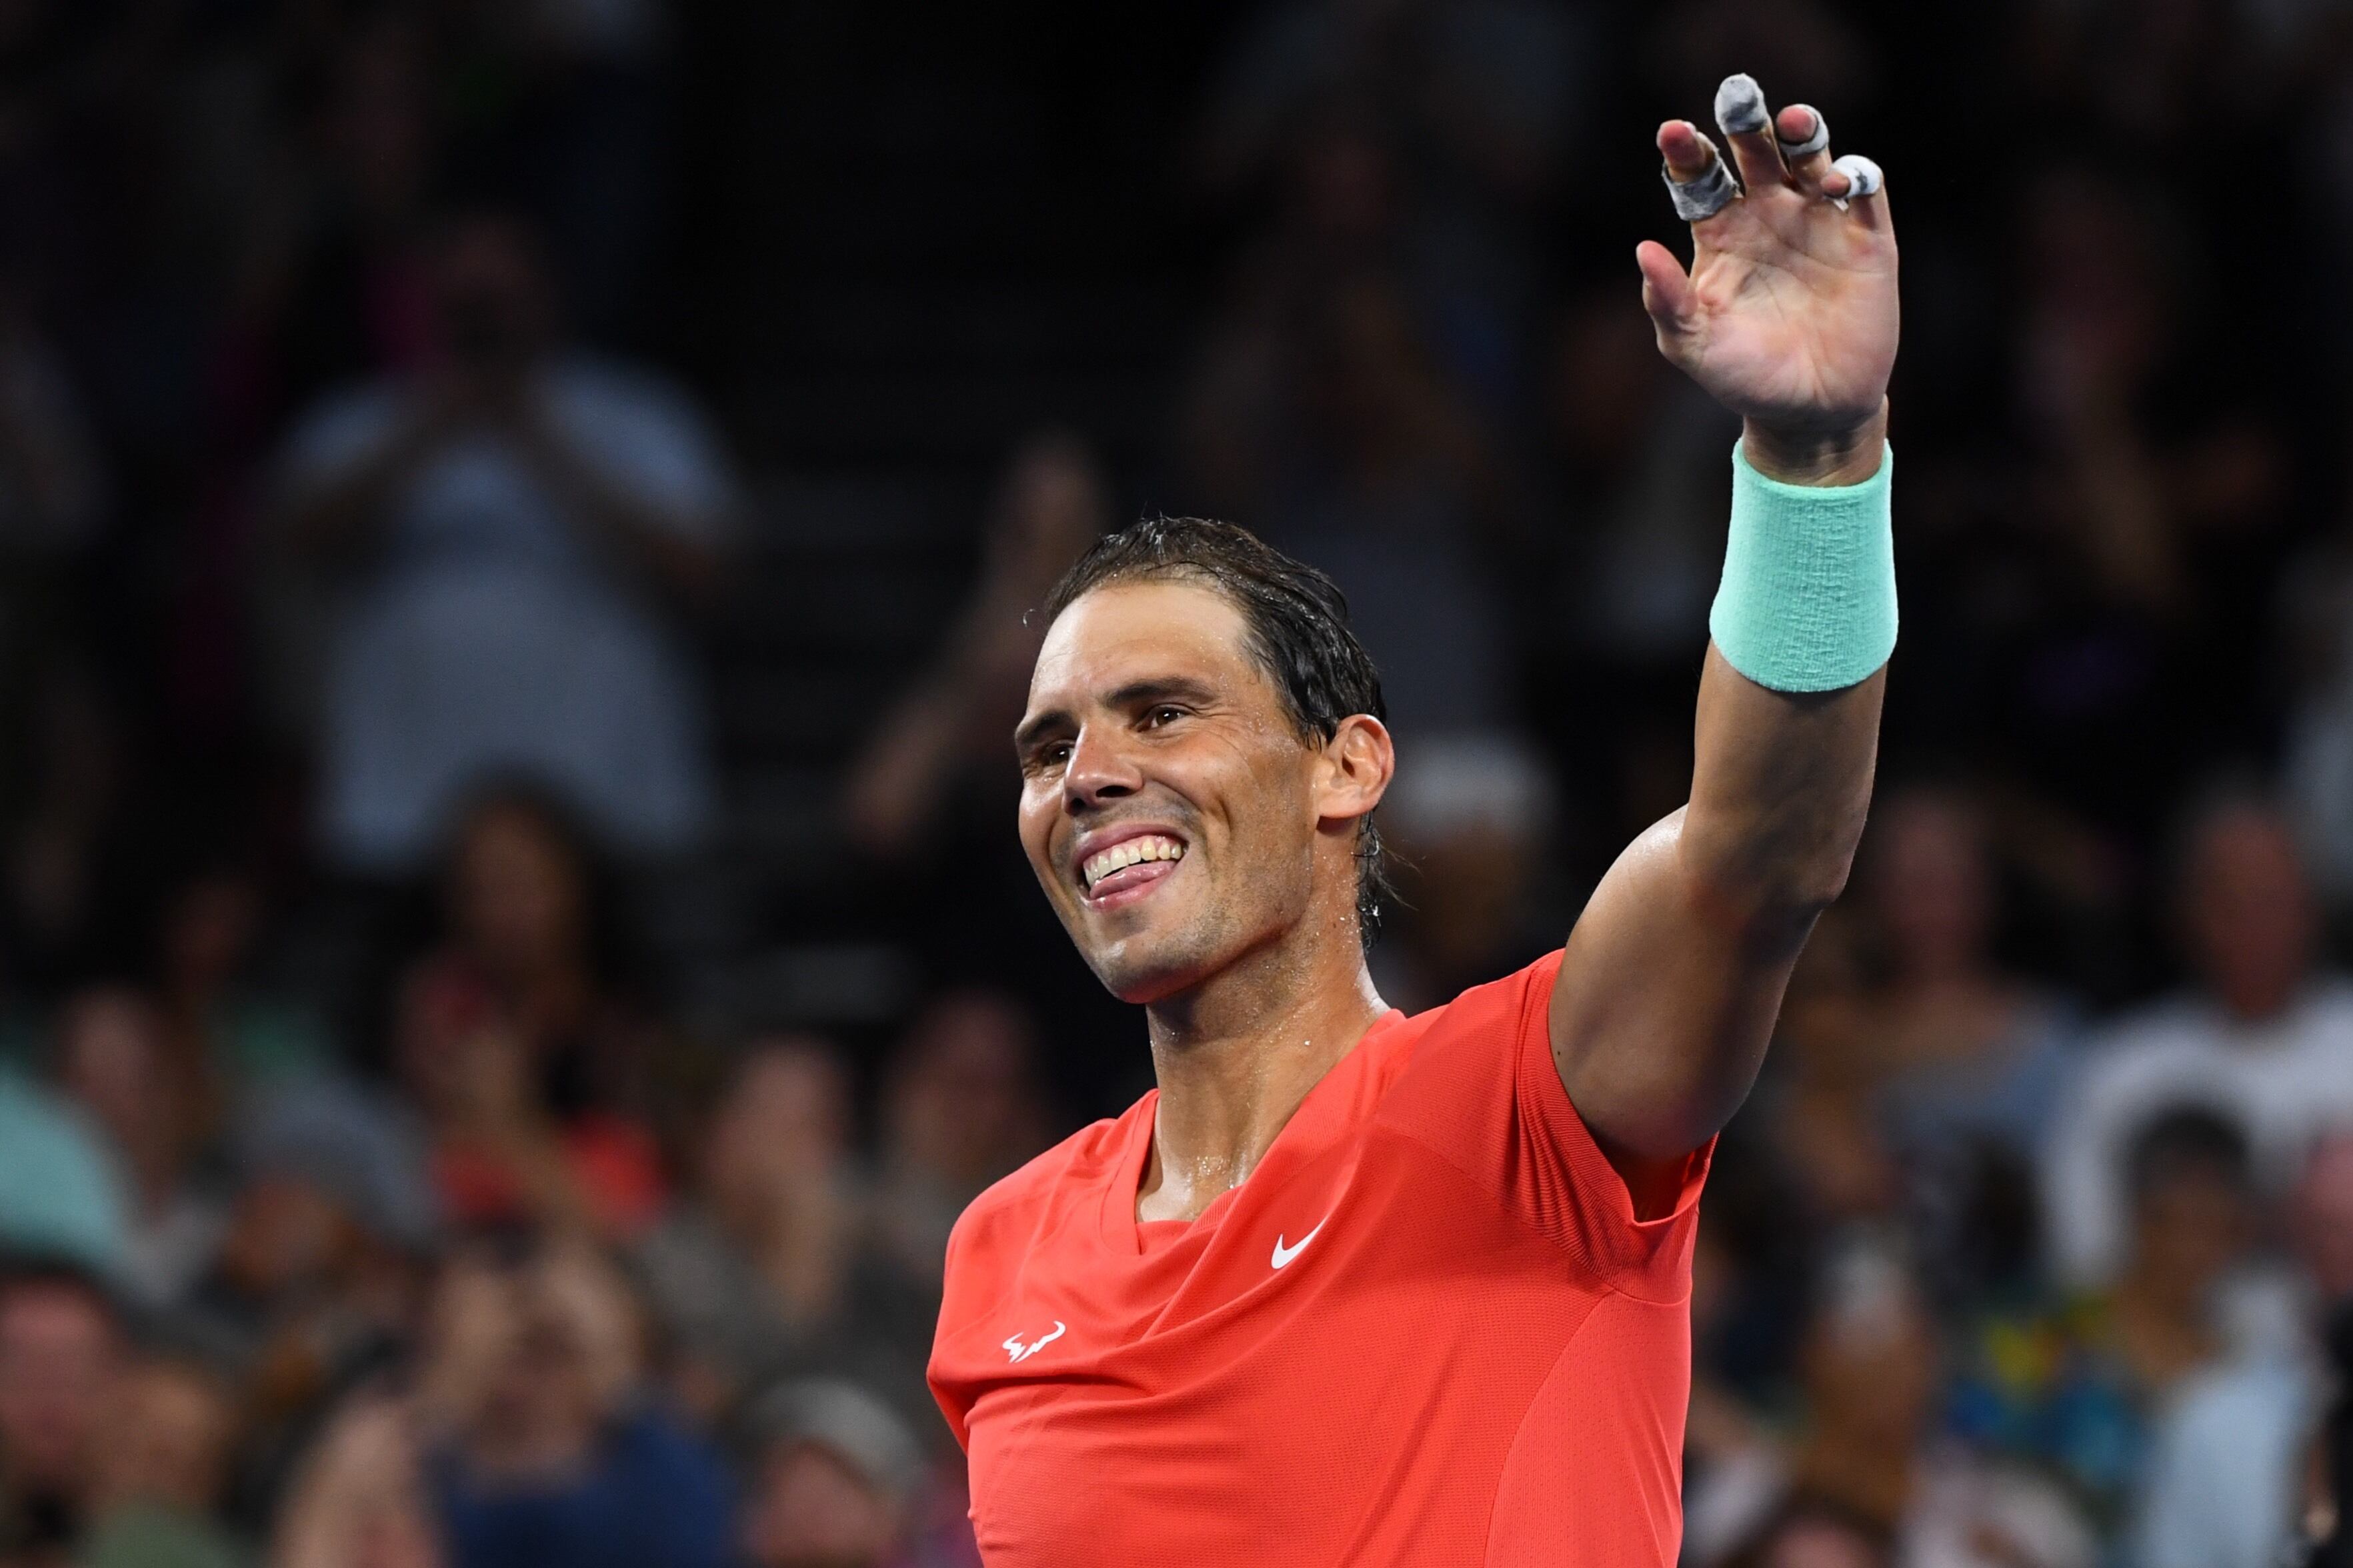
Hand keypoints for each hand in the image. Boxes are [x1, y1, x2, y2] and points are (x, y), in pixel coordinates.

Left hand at [1637, 78, 1897, 484]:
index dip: (1687, 152)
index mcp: (1720, 234)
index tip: (1674, 134)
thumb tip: (1642, 249)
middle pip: (1755, 151)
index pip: (1700, 178)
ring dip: (1802, 131)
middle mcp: (1768, 216)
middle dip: (1744, 122)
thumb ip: (1667, 301)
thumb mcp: (1694, 345)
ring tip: (1789, 121)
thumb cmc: (1744, 378)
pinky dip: (1853, 173)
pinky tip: (1834, 181)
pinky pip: (1864, 187)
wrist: (1811, 411)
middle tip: (1735, 97)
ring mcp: (1819, 221)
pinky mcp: (1867, 236)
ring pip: (1809, 154)